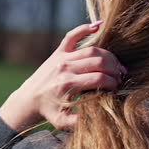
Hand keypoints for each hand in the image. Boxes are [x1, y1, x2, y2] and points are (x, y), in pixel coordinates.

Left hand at [0, 20, 126, 131]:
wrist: (28, 99)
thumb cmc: (49, 112)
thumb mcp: (63, 122)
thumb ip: (79, 122)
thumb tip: (100, 119)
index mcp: (68, 84)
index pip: (99, 79)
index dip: (113, 83)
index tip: (117, 89)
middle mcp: (65, 68)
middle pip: (100, 62)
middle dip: (115, 69)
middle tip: (121, 77)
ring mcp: (62, 57)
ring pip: (93, 50)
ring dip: (109, 56)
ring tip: (117, 65)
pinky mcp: (59, 51)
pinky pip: (72, 35)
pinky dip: (85, 28)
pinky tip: (99, 25)